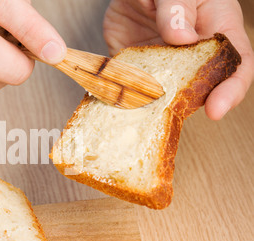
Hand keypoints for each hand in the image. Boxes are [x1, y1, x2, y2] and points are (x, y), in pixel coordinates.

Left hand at [103, 0, 253, 119]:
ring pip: (166, 93)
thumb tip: (182, 37)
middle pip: (201, 87)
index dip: (230, 90)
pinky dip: (128, 95)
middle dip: (189, 105)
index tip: (216, 109)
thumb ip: (178, 7)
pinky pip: (135, 86)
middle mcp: (193, 53)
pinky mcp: (139, 68)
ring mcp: (165, 64)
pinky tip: (121, 101)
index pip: (236, 64)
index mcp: (217, 29)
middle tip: (173, 113)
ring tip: (144, 112)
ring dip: (155, 105)